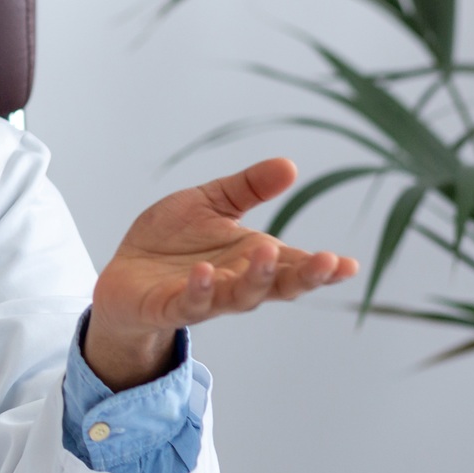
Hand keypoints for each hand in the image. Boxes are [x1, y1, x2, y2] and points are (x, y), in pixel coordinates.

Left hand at [86, 157, 358, 390]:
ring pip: (240, 297)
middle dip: (304, 277)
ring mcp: (206, 299)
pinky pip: (190, 303)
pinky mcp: (171, 307)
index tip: (350, 264)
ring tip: (266, 250)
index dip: (322, 268)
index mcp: (252, 259)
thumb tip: (290, 165)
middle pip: (278, 286)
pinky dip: (201, 289)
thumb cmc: (172, 241)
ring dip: (255, 278)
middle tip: (327, 263)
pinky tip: (205, 271)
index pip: (294, 265)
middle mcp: (236, 282)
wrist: (124, 273)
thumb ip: (248, 188)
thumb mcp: (211, 203)